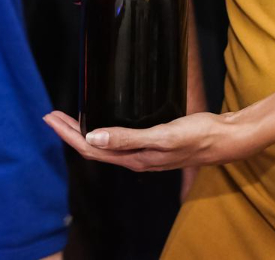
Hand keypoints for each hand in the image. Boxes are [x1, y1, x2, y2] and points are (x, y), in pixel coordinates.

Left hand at [43, 109, 259, 172]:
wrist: (224, 139)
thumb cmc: (195, 136)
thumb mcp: (161, 136)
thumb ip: (127, 138)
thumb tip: (94, 138)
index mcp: (133, 158)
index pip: (91, 148)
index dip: (68, 134)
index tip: (51, 118)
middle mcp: (134, 159)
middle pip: (93, 147)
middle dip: (69, 132)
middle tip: (50, 115)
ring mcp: (143, 153)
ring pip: (104, 144)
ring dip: (83, 132)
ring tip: (67, 120)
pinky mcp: (151, 144)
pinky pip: (117, 140)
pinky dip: (101, 132)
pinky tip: (100, 124)